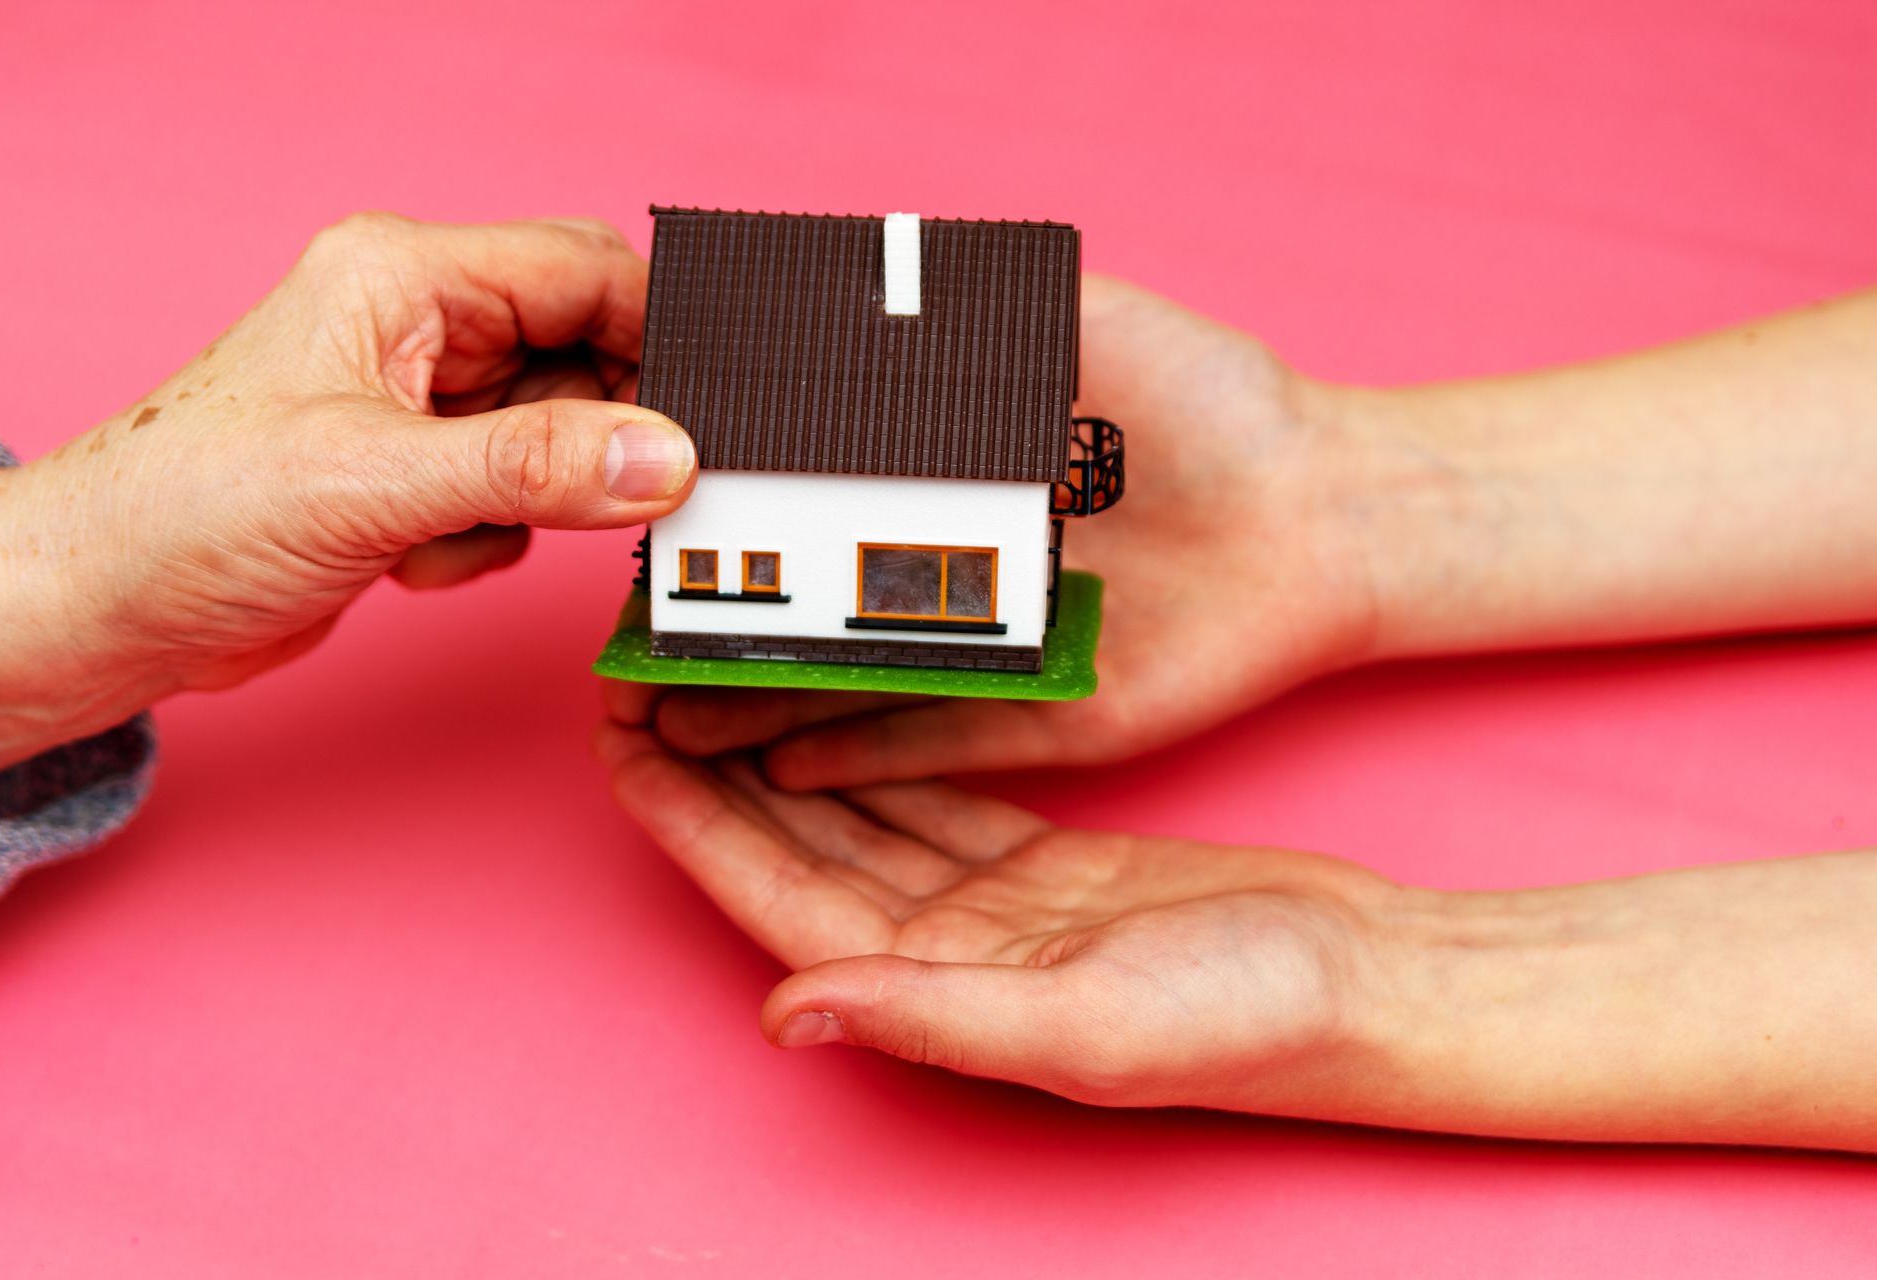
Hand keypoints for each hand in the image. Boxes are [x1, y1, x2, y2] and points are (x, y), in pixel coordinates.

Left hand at [0, 214, 696, 779]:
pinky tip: (409, 560)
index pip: (583, 272)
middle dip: (600, 433)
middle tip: (617, 494)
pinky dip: (489, 540)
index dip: (660, 333)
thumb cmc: (185, 512)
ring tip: (445, 532)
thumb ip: (531, 467)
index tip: (715, 410)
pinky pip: (520, 497)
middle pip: (585, 356)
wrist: (101, 611)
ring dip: (531, 502)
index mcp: (404, 277)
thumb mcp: (373, 484)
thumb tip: (663, 456)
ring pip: (560, 437)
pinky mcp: (418, 475)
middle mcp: (421, 328)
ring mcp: (421, 405)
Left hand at [601, 726, 1398, 1112]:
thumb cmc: (1246, 1018)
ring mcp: (988, 906)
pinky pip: (931, 783)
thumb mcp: (1089, 1023)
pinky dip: (881, 731)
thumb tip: (784, 1015)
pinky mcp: (1039, 862)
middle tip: (642, 672)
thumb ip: (934, 1017)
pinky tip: (845, 674)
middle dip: (710, 762)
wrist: (1366, 983)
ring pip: (853, 804)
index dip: (687, 822)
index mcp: (931, 990)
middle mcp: (940, 951)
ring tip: (721, 656)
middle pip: (793, 840)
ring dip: (781, 736)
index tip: (615, 742)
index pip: (773, 893)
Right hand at [605, 276, 1383, 787]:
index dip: (727, 525)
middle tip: (621, 657)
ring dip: (758, 708)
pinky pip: (936, 743)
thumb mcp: (1080, 320)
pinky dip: (855, 751)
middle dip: (716, 639)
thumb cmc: (1206, 399)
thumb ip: (970, 305)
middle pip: (811, 614)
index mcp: (953, 482)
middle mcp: (957, 575)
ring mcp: (997, 657)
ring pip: (855, 690)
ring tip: (662, 723)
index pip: (810, 510)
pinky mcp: (1049, 721)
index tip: (641, 532)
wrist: (1326, 506)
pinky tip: (766, 758)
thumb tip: (838, 269)